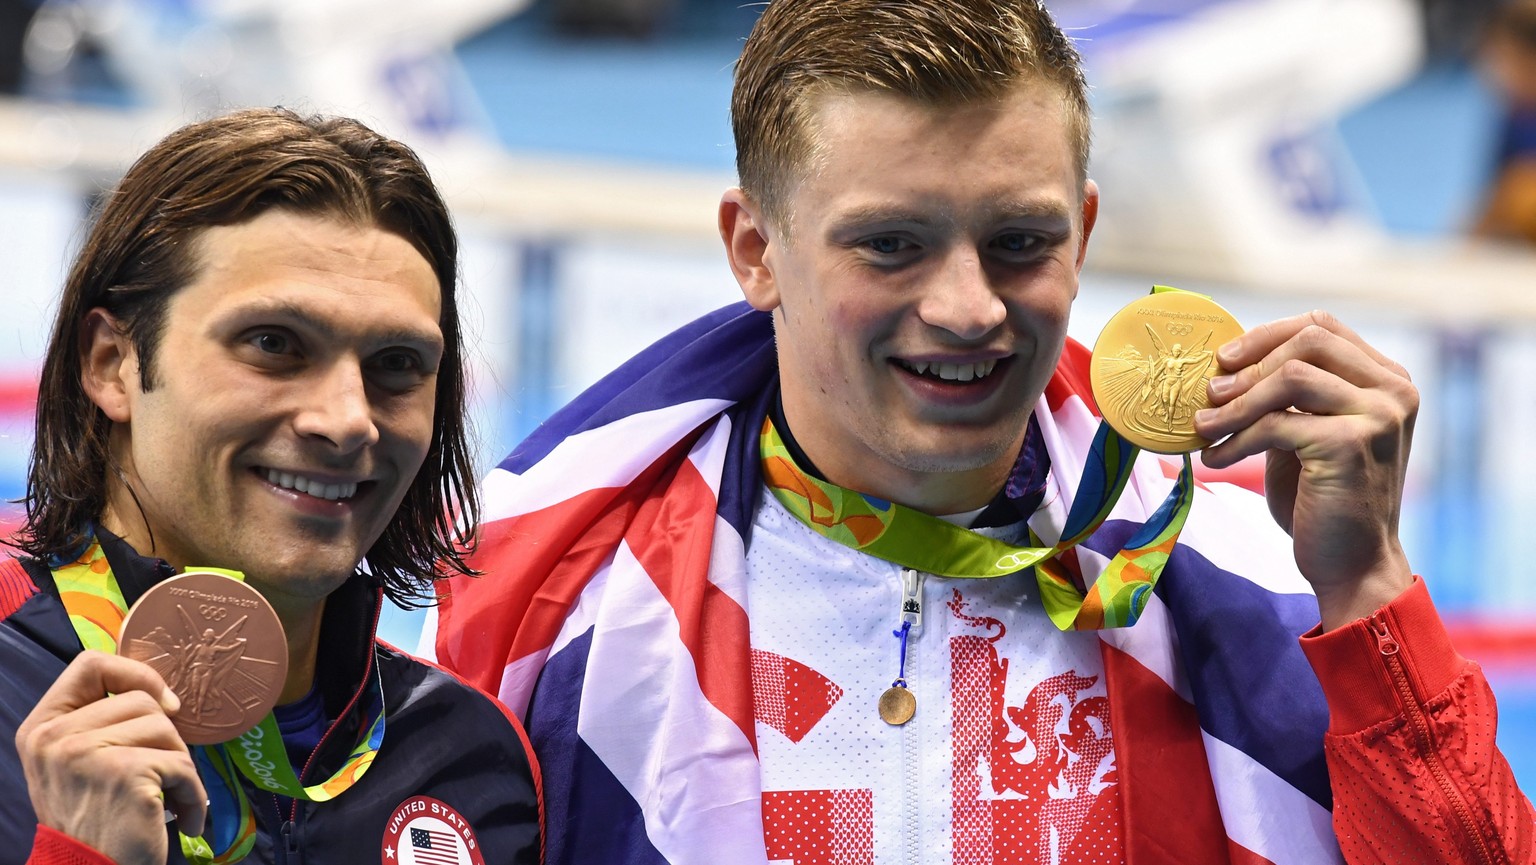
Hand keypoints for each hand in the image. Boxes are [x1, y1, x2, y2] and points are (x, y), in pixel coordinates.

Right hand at [16, 650, 206, 864]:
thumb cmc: (96, 820)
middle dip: (165, 738)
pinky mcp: (124, 773)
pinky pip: (182, 765)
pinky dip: (192, 794)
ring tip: (165, 799)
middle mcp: (55, 738)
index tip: (163, 702)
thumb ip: (102, 723)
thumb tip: (166, 695)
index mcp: (42, 727)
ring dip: (179, 767)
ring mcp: (85, 753)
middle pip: (142, 700)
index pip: (90, 664)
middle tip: (158, 777)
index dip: (135, 674)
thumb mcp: (80, 764)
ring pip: (166, 728)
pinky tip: (182, 819)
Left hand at [1194, 311, 1417, 630]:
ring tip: (1204, 426)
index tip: (1224, 358)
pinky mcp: (1352, 443)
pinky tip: (1214, 460)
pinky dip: (1236, 440)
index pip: (1321, 326)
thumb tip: (1228, 364)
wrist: (1352, 565)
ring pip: (1290, 377)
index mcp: (1387, 379)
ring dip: (1237, 402)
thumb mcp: (1307, 433)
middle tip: (1210, 391)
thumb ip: (1288, 396)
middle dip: (1250, 364)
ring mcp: (1378, 415)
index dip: (1266, 335)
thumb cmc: (1324, 500)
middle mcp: (1393, 390)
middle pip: (1308, 340)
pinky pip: (1277, 424)